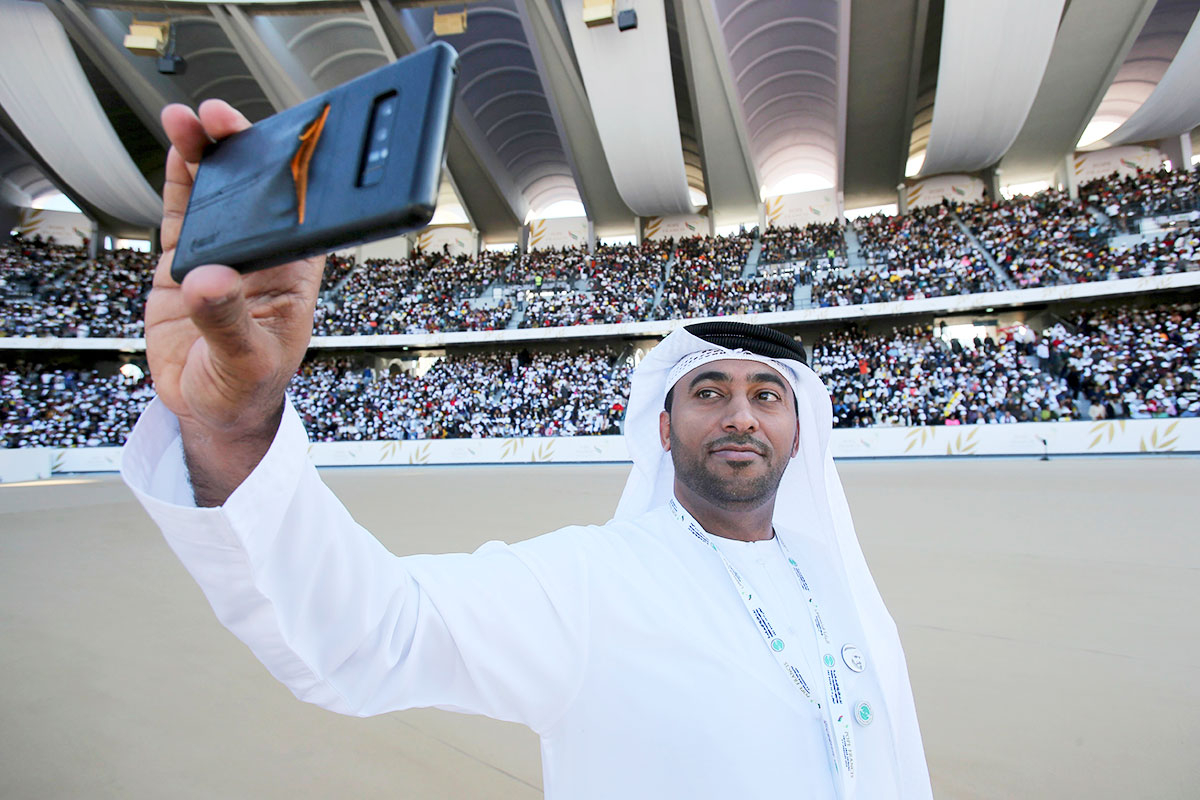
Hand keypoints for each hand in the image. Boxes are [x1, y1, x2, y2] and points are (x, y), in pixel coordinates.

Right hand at [147, 99, 324, 503]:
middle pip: (256, 190)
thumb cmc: (247, 389)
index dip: (290, 175)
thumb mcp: (246, 362)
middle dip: (242, 149)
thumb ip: (228, 322)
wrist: (210, 411)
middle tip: (220, 119)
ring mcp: (224, 253)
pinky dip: (179, 178)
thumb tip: (211, 280)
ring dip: (207, 153)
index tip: (277, 145)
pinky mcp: (187, 258)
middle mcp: (261, 256)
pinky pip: (184, 210)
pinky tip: (179, 147)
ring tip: (190, 121)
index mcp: (293, 274)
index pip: (299, 213)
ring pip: (218, 192)